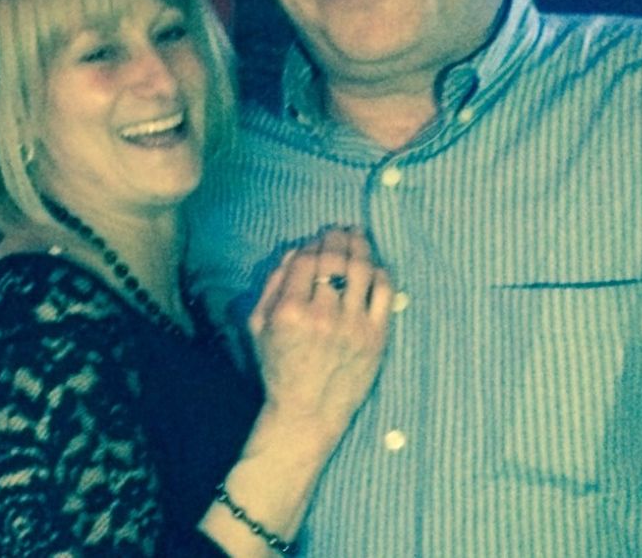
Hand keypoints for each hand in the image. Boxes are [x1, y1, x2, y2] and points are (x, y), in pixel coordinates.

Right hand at [247, 227, 392, 440]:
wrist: (307, 412)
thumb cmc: (279, 368)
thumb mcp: (257, 327)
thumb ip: (272, 285)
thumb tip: (293, 251)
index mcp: (290, 311)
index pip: (305, 259)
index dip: (311, 242)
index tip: (316, 238)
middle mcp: (322, 315)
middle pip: (334, 259)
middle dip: (336, 237)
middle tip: (339, 229)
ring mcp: (352, 326)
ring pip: (361, 269)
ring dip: (359, 246)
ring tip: (357, 236)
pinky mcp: (376, 337)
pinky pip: (384, 292)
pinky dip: (380, 272)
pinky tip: (374, 265)